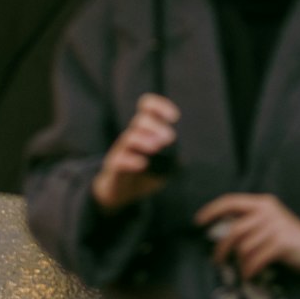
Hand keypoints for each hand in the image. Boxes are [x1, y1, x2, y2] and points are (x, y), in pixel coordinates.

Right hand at [91, 94, 179, 212]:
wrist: (120, 192)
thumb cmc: (143, 174)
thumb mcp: (163, 167)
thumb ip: (174, 160)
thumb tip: (185, 158)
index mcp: (144, 131)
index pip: (147, 107)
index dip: (160, 106)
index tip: (174, 117)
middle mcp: (131, 136)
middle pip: (140, 120)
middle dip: (156, 126)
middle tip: (169, 138)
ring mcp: (121, 151)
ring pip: (130, 137)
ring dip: (144, 140)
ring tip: (156, 148)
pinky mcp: (115, 168)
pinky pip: (119, 160)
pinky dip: (131, 160)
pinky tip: (143, 164)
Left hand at [194, 193, 299, 279]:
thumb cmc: (292, 239)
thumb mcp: (271, 224)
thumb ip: (251, 224)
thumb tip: (223, 237)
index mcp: (263, 203)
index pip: (231, 201)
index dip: (212, 210)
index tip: (198, 222)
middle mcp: (268, 211)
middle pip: (234, 230)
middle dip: (221, 248)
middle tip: (216, 260)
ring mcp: (275, 226)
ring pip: (244, 248)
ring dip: (240, 264)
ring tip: (243, 271)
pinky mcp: (282, 243)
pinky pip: (255, 260)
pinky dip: (249, 270)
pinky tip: (251, 275)